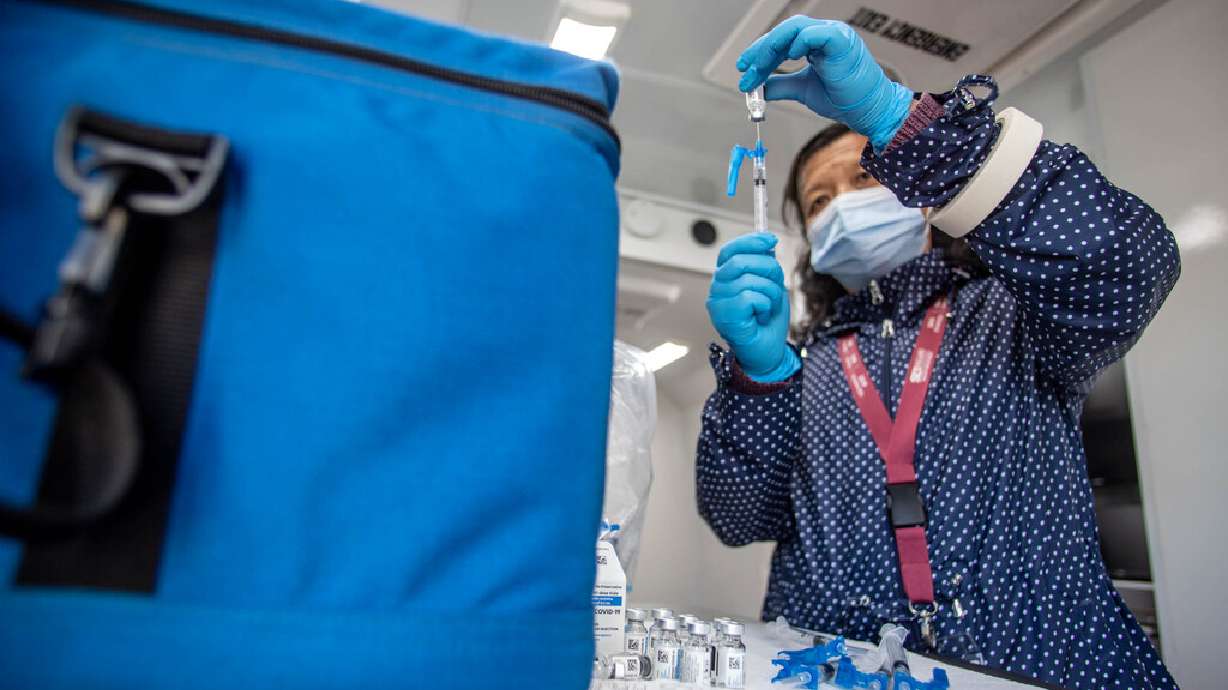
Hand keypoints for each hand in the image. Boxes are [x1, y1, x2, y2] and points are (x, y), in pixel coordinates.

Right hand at [706, 233, 799, 381]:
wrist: (768, 353)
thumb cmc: (767, 321)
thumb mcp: (770, 285)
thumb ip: (765, 265)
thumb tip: (767, 242)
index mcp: (726, 278)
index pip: (730, 250)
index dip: (750, 241)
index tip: (771, 241)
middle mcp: (717, 288)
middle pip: (741, 261)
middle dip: (768, 271)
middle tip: (775, 289)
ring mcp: (718, 302)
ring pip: (749, 280)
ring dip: (770, 294)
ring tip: (767, 308)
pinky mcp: (724, 316)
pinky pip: (750, 297)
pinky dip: (764, 306)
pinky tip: (761, 317)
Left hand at [736, 16, 911, 149]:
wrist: (867, 109)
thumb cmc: (843, 98)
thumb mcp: (802, 90)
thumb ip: (781, 86)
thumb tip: (760, 88)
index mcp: (815, 43)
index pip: (781, 40)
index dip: (760, 53)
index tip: (744, 69)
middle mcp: (823, 35)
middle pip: (783, 33)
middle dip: (760, 51)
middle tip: (745, 70)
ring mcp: (832, 35)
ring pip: (794, 29)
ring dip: (771, 48)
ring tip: (759, 68)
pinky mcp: (840, 41)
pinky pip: (814, 34)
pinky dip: (798, 43)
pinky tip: (789, 58)